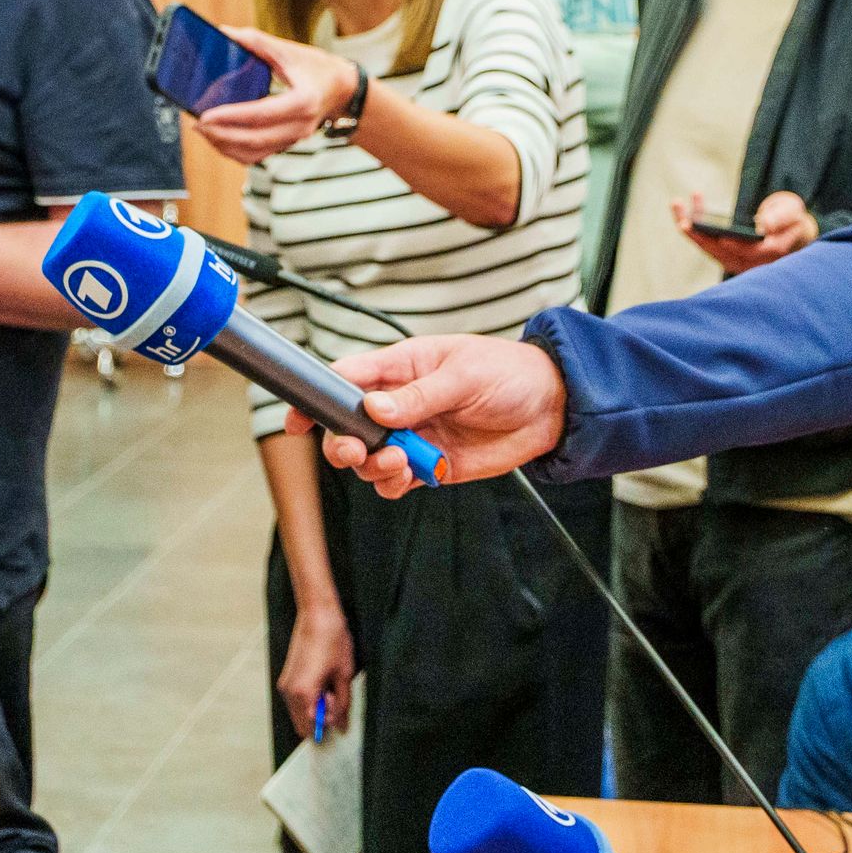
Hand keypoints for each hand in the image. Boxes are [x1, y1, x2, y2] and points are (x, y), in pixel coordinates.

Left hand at [189, 28, 359, 166]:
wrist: (342, 90)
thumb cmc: (316, 67)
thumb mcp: (290, 51)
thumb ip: (258, 42)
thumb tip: (224, 33)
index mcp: (303, 101)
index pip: (262, 114)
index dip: (232, 116)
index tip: (205, 115)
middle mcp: (300, 126)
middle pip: (255, 139)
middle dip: (221, 135)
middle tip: (196, 123)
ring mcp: (294, 139)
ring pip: (254, 154)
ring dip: (225, 146)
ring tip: (203, 131)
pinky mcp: (287, 145)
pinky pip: (257, 155)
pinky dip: (234, 150)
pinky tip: (218, 137)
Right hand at [278, 605, 355, 742]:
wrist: (318, 615)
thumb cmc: (332, 641)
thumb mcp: (344, 676)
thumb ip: (342, 704)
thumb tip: (341, 725)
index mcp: (303, 693)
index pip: (311, 728)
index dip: (328, 725)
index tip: (340, 713)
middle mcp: (289, 692)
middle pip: (301, 724)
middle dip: (319, 719)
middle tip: (336, 699)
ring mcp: (285, 684)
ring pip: (298, 713)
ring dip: (314, 709)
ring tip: (330, 688)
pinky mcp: (287, 677)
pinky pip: (296, 700)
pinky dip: (309, 699)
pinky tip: (323, 682)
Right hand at [305, 332, 567, 494]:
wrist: (552, 408)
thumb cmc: (509, 373)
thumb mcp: (464, 375)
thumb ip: (419, 395)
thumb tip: (375, 410)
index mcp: (400, 368)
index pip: (345, 379)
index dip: (317, 398)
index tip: (300, 418)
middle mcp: (399, 404)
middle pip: (347, 428)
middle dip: (341, 443)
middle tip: (354, 451)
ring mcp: (412, 436)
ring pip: (367, 460)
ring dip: (373, 466)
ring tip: (400, 460)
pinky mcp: (429, 464)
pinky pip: (395, 482)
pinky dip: (394, 484)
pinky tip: (413, 473)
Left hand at [676, 187, 815, 276]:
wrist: (789, 232)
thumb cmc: (792, 222)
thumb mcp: (793, 215)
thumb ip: (782, 218)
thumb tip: (764, 224)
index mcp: (769, 255)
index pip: (750, 255)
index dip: (737, 247)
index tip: (724, 239)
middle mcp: (749, 262)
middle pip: (722, 253)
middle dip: (702, 236)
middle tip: (685, 223)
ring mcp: (736, 259)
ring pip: (709, 247)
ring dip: (691, 227)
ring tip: (677, 204)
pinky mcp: (725, 253)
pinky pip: (706, 241)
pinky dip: (694, 224)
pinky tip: (684, 203)